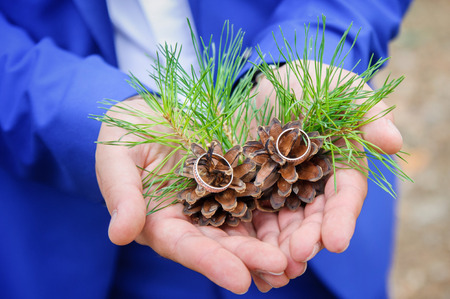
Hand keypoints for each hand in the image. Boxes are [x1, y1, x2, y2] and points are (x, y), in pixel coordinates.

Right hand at [95, 98, 290, 293]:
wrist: (154, 110)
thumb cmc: (128, 132)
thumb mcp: (117, 158)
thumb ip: (121, 194)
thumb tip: (120, 235)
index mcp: (161, 222)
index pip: (185, 247)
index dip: (211, 263)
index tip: (239, 279)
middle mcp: (193, 220)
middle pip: (222, 243)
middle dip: (251, 257)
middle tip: (282, 268)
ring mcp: (217, 202)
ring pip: (245, 228)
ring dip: (272, 245)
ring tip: (300, 259)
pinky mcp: (237, 182)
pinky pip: (259, 198)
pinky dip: (279, 213)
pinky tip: (302, 223)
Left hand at [251, 62, 402, 275]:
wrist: (268, 83)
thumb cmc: (312, 83)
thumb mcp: (342, 92)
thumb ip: (367, 115)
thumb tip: (393, 143)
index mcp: (341, 168)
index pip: (345, 198)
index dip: (341, 219)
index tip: (336, 241)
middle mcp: (314, 185)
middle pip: (313, 217)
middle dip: (308, 238)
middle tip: (298, 257)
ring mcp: (283, 189)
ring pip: (283, 223)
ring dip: (279, 245)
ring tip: (272, 265)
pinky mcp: (255, 186)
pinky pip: (253, 212)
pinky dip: (251, 232)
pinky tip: (244, 250)